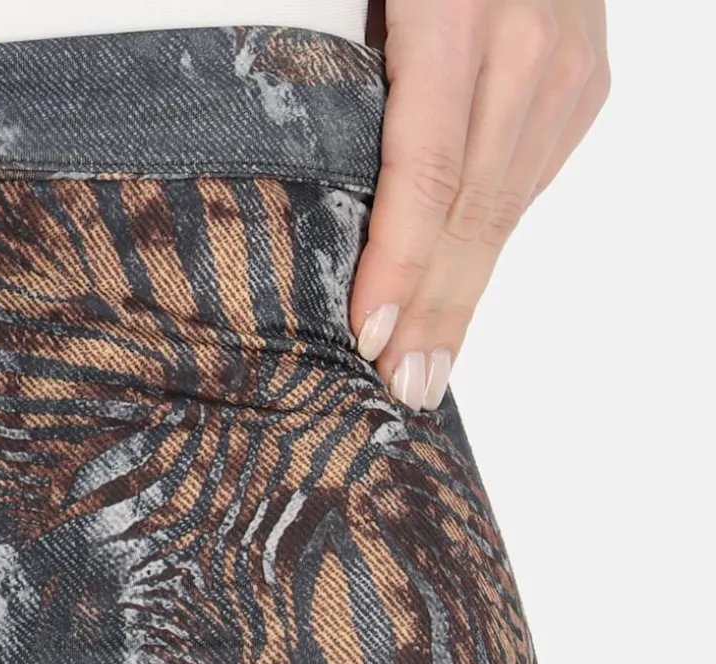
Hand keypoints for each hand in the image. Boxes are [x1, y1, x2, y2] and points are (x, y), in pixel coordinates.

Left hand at [351, 0, 610, 409]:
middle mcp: (531, 52)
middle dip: (440, 310)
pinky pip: (525, 177)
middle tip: (404, 391)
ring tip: (428, 367)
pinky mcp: (583, 80)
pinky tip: (456, 291)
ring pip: (506, 204)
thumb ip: (343, 63)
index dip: (404, 262)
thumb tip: (315, 169)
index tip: (373, 337)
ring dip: (464, 292)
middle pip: (476, 210)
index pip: (429, 170)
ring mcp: (567, 69)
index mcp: (464, 18)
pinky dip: (486, 239)